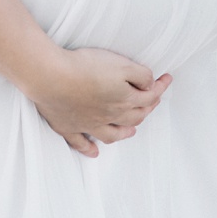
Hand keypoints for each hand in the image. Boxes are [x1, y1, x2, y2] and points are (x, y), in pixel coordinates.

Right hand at [29, 44, 171, 156]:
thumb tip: (150, 85)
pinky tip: (94, 153)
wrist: (49, 76)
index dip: (160, 87)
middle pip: (134, 117)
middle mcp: (110, 116)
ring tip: (131, 131)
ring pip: (113, 134)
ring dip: (125, 132)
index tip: (167, 79)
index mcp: (124, 100)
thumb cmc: (84, 67)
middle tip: (151, 102)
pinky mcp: (68, 126)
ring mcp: (89, 124)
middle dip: (146, 110)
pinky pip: (81, 143)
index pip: (149, 97)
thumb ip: (140, 75)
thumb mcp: (120, 64)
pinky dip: (89, 149)